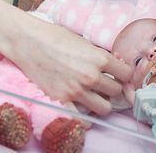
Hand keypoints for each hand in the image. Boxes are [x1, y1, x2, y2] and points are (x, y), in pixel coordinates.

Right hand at [14, 19, 131, 116]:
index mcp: (99, 58)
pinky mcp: (61, 100)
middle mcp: (90, 76)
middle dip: (113, 87)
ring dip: (102, 101)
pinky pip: (82, 118)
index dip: (124, 73)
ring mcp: (76, 90)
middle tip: (105, 82)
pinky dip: (85, 114)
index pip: (126, 74)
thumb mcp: (84, 41)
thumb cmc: (55, 36)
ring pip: (104, 108)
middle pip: (117, 91)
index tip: (119, 73)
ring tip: (95, 94)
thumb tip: (115, 64)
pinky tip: (82, 105)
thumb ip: (100, 55)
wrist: (29, 42)